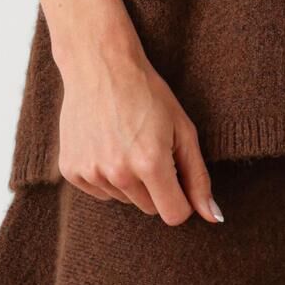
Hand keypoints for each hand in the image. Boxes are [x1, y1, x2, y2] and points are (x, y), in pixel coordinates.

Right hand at [56, 36, 222, 224]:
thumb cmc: (148, 94)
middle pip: (150, 209)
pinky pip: (100, 192)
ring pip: (124, 200)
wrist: (99, 66)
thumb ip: (199, 178)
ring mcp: (90, 172)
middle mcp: (118, 172)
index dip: (182, 200)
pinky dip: (106, 176)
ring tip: (126, 143)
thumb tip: (214, 218)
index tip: (179, 179)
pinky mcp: (70, 170)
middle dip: (157, 188)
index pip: (174, 214)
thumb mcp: (183, 131)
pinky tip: (106, 145)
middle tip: (150, 150)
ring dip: (131, 181)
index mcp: (150, 163)